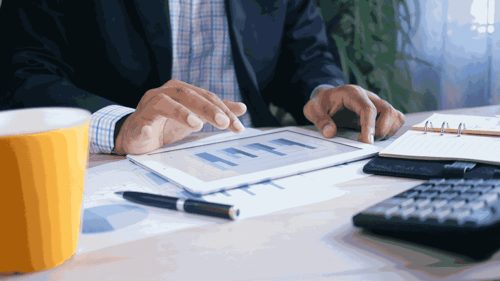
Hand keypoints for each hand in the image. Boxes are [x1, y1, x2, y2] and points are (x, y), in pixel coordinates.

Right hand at [114, 79, 246, 154]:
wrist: (136, 134)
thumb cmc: (166, 124)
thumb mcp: (195, 116)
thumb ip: (216, 111)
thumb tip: (242, 108)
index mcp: (180, 91)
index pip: (206, 97)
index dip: (223, 110)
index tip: (237, 127)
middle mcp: (164, 94)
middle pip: (187, 95)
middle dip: (207, 108)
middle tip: (223, 123)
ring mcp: (147, 107)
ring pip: (163, 103)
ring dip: (180, 112)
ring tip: (196, 124)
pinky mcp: (136, 124)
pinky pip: (139, 124)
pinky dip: (144, 128)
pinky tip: (149, 133)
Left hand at [303, 85, 404, 143]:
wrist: (326, 98)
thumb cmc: (321, 103)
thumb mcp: (312, 109)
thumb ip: (320, 120)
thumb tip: (330, 133)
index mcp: (353, 93)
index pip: (369, 108)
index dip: (370, 126)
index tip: (366, 142)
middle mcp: (368, 97)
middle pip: (388, 110)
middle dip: (381, 130)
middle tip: (366, 142)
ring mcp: (376, 104)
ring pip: (395, 115)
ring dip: (387, 131)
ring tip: (370, 139)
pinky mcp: (379, 113)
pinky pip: (395, 120)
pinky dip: (390, 130)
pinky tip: (375, 137)